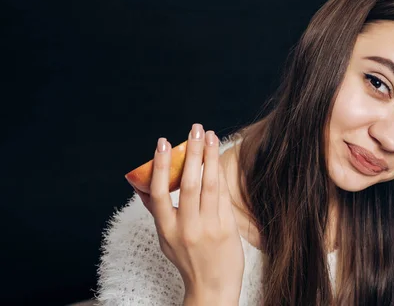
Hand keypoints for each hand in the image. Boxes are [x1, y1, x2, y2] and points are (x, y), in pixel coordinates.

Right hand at [134, 124, 243, 303]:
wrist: (212, 287)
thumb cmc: (187, 259)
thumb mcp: (165, 238)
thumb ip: (156, 211)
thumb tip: (141, 185)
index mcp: (167, 229)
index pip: (159, 193)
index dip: (160, 165)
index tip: (163, 142)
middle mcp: (187, 228)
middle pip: (189, 184)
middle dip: (192, 153)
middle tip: (195, 130)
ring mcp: (208, 228)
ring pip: (210, 185)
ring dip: (210, 157)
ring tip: (210, 136)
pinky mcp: (227, 228)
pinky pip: (223, 195)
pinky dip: (220, 174)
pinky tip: (219, 157)